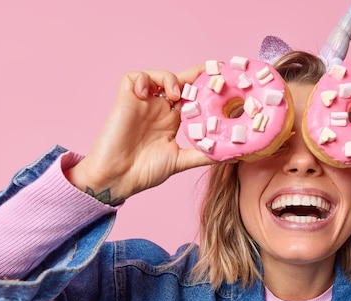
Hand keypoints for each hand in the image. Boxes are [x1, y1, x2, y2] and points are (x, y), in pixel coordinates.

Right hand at [66, 65, 214, 203]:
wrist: (117, 178)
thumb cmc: (145, 172)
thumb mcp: (181, 161)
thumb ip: (204, 155)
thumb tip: (232, 156)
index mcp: (172, 121)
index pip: (191, 97)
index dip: (204, 87)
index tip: (223, 80)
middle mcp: (159, 109)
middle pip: (179, 82)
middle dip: (195, 75)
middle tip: (212, 71)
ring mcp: (142, 103)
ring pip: (158, 76)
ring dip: (169, 79)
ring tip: (176, 94)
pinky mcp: (125, 100)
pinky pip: (133, 78)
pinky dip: (143, 79)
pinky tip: (147, 93)